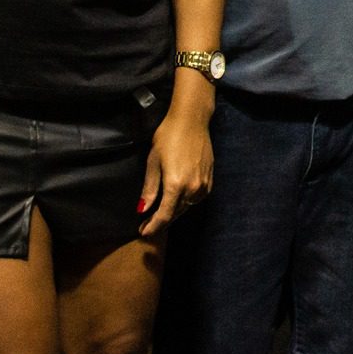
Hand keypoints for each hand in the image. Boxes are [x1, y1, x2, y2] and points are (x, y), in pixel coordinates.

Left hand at [138, 111, 212, 236]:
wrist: (192, 120)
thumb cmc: (168, 137)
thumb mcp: (153, 162)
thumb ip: (149, 189)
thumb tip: (142, 210)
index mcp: (176, 185)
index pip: (165, 215)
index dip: (153, 227)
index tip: (143, 233)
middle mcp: (193, 188)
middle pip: (176, 213)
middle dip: (161, 221)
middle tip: (146, 225)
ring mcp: (204, 184)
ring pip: (187, 206)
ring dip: (174, 212)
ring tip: (160, 214)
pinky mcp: (210, 179)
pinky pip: (197, 197)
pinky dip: (186, 202)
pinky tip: (177, 200)